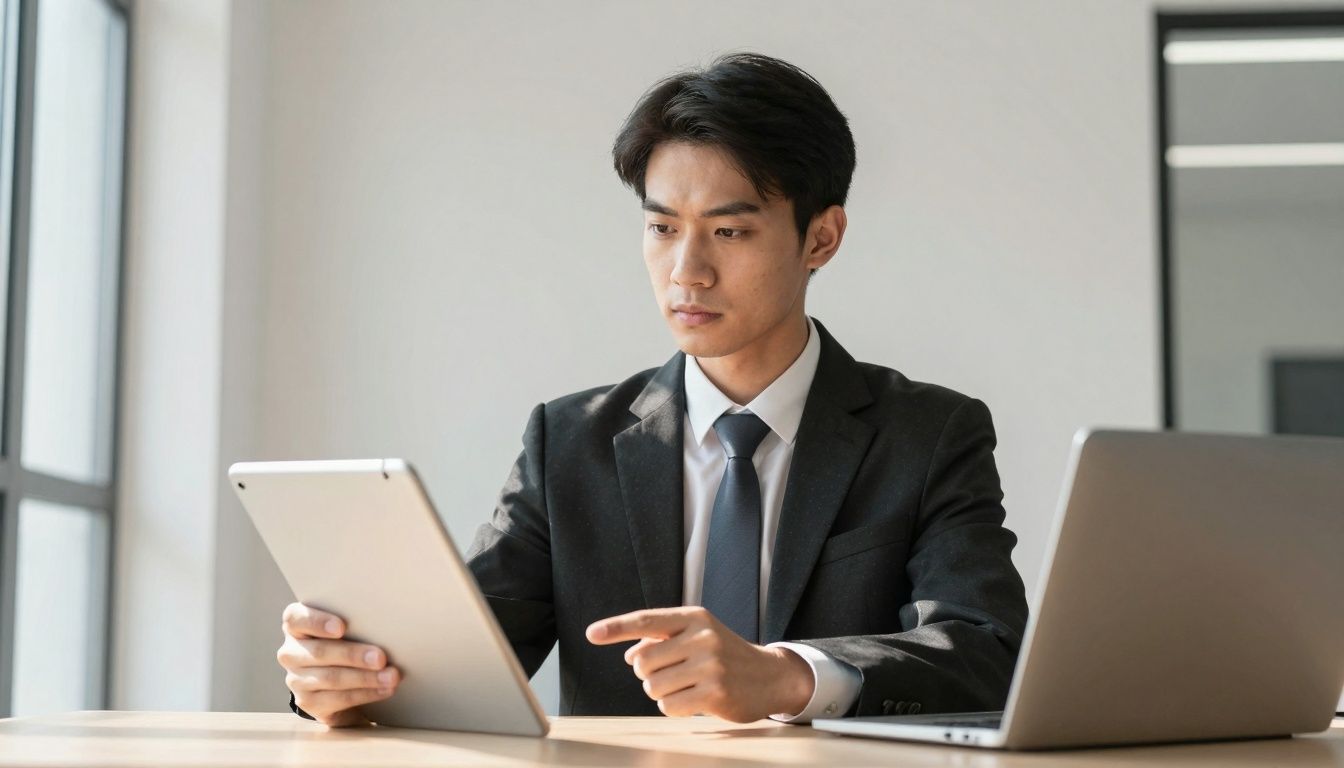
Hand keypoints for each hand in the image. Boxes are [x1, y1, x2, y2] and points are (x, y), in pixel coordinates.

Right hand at [276, 603, 400, 726]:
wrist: (336, 679)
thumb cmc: (345, 640)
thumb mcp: (346, 627)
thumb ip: (354, 620)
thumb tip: (387, 621)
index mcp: (296, 625)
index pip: (296, 618)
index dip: (317, 622)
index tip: (341, 627)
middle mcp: (290, 652)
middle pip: (320, 652)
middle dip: (353, 655)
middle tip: (381, 658)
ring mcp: (296, 679)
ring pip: (331, 678)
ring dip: (365, 678)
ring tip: (391, 676)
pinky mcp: (308, 702)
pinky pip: (338, 699)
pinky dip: (366, 694)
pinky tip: (384, 689)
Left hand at [586, 606, 813, 721]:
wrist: (770, 676)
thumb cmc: (725, 654)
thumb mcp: (698, 635)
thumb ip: (662, 639)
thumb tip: (629, 654)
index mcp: (694, 617)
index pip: (646, 620)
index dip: (616, 627)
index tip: (591, 634)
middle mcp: (702, 637)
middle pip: (642, 662)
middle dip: (648, 673)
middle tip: (673, 673)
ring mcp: (710, 665)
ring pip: (652, 687)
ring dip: (662, 692)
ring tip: (687, 686)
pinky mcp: (715, 693)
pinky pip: (668, 707)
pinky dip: (674, 708)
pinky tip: (694, 701)